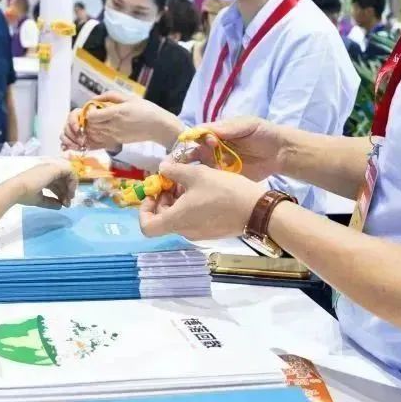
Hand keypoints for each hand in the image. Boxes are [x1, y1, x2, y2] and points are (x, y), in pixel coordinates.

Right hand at [8, 160, 77, 209]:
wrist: (17, 189)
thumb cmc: (25, 194)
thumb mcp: (39, 200)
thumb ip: (50, 202)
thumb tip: (60, 206)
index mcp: (41, 176)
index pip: (55, 184)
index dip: (61, 193)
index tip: (63, 204)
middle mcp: (47, 170)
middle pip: (62, 180)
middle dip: (66, 192)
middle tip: (68, 204)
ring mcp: (51, 168)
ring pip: (67, 175)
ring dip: (70, 187)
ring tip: (70, 199)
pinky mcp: (55, 168)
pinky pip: (69, 171)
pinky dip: (72, 181)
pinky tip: (70, 191)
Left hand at [60, 92, 179, 151]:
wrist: (159, 127)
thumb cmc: (146, 109)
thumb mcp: (129, 98)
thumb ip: (110, 97)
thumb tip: (95, 99)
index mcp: (116, 113)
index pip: (92, 116)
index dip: (88, 112)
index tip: (92, 108)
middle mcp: (113, 126)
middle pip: (90, 126)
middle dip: (85, 121)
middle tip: (88, 115)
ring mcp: (114, 136)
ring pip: (93, 135)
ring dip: (88, 130)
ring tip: (91, 123)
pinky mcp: (116, 142)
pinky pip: (99, 142)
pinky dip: (92, 139)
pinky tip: (93, 133)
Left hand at [138, 161, 264, 239]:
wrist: (257, 209)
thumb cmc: (223, 191)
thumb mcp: (196, 174)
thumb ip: (174, 170)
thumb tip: (161, 168)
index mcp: (177, 220)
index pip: (147, 227)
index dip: (144, 210)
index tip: (154, 193)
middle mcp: (185, 231)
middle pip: (163, 219)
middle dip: (164, 198)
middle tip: (173, 179)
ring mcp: (199, 233)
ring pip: (179, 217)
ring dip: (178, 200)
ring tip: (189, 180)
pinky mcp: (212, 231)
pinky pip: (193, 219)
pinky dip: (191, 205)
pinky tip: (203, 189)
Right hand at [183, 117, 287, 181]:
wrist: (280, 152)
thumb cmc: (263, 133)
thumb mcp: (247, 125)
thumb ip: (229, 128)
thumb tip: (208, 131)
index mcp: (215, 133)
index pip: (196, 135)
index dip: (192, 140)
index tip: (195, 146)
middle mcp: (212, 148)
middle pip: (192, 153)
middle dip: (183, 158)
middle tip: (176, 166)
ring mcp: (218, 163)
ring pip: (198, 168)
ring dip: (190, 172)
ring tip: (184, 179)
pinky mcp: (225, 177)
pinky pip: (211, 180)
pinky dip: (204, 183)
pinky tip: (200, 187)